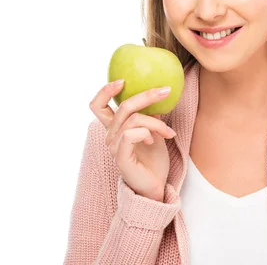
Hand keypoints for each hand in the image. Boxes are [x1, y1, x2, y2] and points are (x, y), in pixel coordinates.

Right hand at [89, 80, 176, 200]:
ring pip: (133, 120)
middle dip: (146, 95)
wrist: (156, 186)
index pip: (98, 106)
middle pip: (122, 107)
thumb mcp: (154, 132)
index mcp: (115, 128)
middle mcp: (110, 136)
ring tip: (168, 132)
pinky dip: (147, 133)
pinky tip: (155, 140)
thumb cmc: (153, 161)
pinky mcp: (120, 157)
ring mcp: (114, 146)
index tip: (122, 80)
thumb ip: (150, 116)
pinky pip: (130, 134)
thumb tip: (157, 96)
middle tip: (165, 91)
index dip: (105, 91)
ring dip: (156, 123)